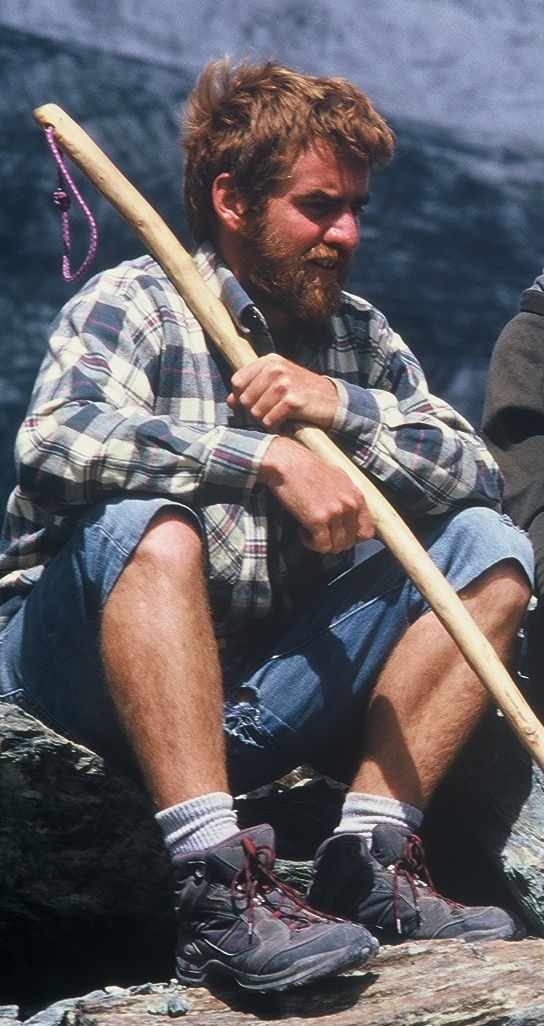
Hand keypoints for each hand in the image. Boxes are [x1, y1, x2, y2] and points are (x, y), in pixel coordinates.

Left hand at [228, 354, 337, 430]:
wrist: (333, 401)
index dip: (241, 397)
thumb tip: (230, 401)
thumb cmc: (302, 393)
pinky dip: (275, 427)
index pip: (238, 381)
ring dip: (265, 421)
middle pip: (245, 399)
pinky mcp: (292, 401)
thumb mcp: (277, 384)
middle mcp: (276, 369)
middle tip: (269, 413)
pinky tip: (284, 423)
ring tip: (278, 417)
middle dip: (254, 412)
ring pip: (256, 412)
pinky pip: (270, 421)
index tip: (254, 403)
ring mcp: (284, 384)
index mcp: (269, 361)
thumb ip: (253, 388)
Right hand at [258, 436, 373, 552]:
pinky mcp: (318, 519)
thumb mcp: (338, 479)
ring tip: (309, 530)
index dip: (352, 538)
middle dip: (333, 542)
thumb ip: (347, 497)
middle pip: (349, 541)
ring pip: (336, 546)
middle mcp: (350, 506)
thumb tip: (348, 515)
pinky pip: (321, 546)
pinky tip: (302, 530)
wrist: (287, 463)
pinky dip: (310, 543)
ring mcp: (335, 513)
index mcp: (356, 496)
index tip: (338, 535)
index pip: (366, 532)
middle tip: (319, 533)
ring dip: (321, 543)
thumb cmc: (308, 468)